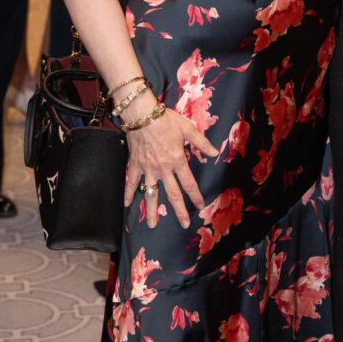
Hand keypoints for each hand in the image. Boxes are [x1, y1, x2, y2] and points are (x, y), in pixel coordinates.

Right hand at [124, 105, 217, 228]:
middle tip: (184, 224)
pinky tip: (127, 204)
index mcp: (177, 161)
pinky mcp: (135, 165)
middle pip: (173, 194)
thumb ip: (201, 142)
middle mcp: (163, 169)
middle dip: (179, 210)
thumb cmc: (166, 120)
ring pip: (151, 194)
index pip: (189, 183)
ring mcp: (148, 169)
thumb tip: (215, 152)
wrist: (142, 116)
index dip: (195, 196)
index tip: (200, 206)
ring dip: (152, 210)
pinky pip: (132, 182)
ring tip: (153, 225)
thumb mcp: (188, 128)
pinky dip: (129, 193)